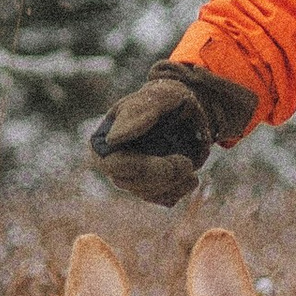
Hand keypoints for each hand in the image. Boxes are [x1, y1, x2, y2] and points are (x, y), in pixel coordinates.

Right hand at [88, 61, 257, 205]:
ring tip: (190, 164)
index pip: (109, 164)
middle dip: (162, 174)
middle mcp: (113, 162)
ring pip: (148, 192)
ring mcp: (132, 177)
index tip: (171, 164)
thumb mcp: (158, 97)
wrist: (189, 110)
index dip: (139, 167)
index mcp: (104, 139)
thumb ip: (137, 113)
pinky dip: (180, 189)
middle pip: (129, 182)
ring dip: (174, 182)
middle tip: (187, 163)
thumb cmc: (168, 99)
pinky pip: (163, 199)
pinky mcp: (152, 189)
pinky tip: (191, 176)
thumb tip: (112, 139)